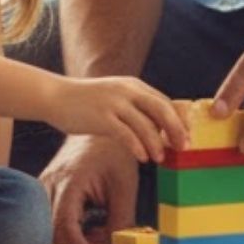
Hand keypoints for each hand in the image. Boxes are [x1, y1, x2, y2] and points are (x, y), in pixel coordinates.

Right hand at [40, 133, 140, 243]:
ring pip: (48, 228)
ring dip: (72, 241)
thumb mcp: (124, 188)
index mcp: (70, 181)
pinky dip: (69, 231)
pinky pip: (49, 219)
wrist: (99, 131)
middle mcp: (50, 184)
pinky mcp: (46, 190)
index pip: (65, 228)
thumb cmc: (114, 154)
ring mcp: (44, 187)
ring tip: (99, 237)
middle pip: (51, 232)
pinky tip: (91, 229)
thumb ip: (121, 223)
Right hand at [42, 75, 187, 163]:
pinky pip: (126, 134)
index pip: (165, 101)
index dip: (180, 119)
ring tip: (160, 158)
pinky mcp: (101, 117)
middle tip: (184, 147)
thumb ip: (135, 107)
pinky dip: (137, 147)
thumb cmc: (86, 101)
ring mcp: (114, 103)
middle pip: (162, 109)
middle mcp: (126, 91)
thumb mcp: (115, 96)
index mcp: (133, 85)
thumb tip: (159, 128)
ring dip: (156, 143)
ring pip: (145, 124)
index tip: (187, 136)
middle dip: (177, 130)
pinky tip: (142, 158)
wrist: (55, 96)